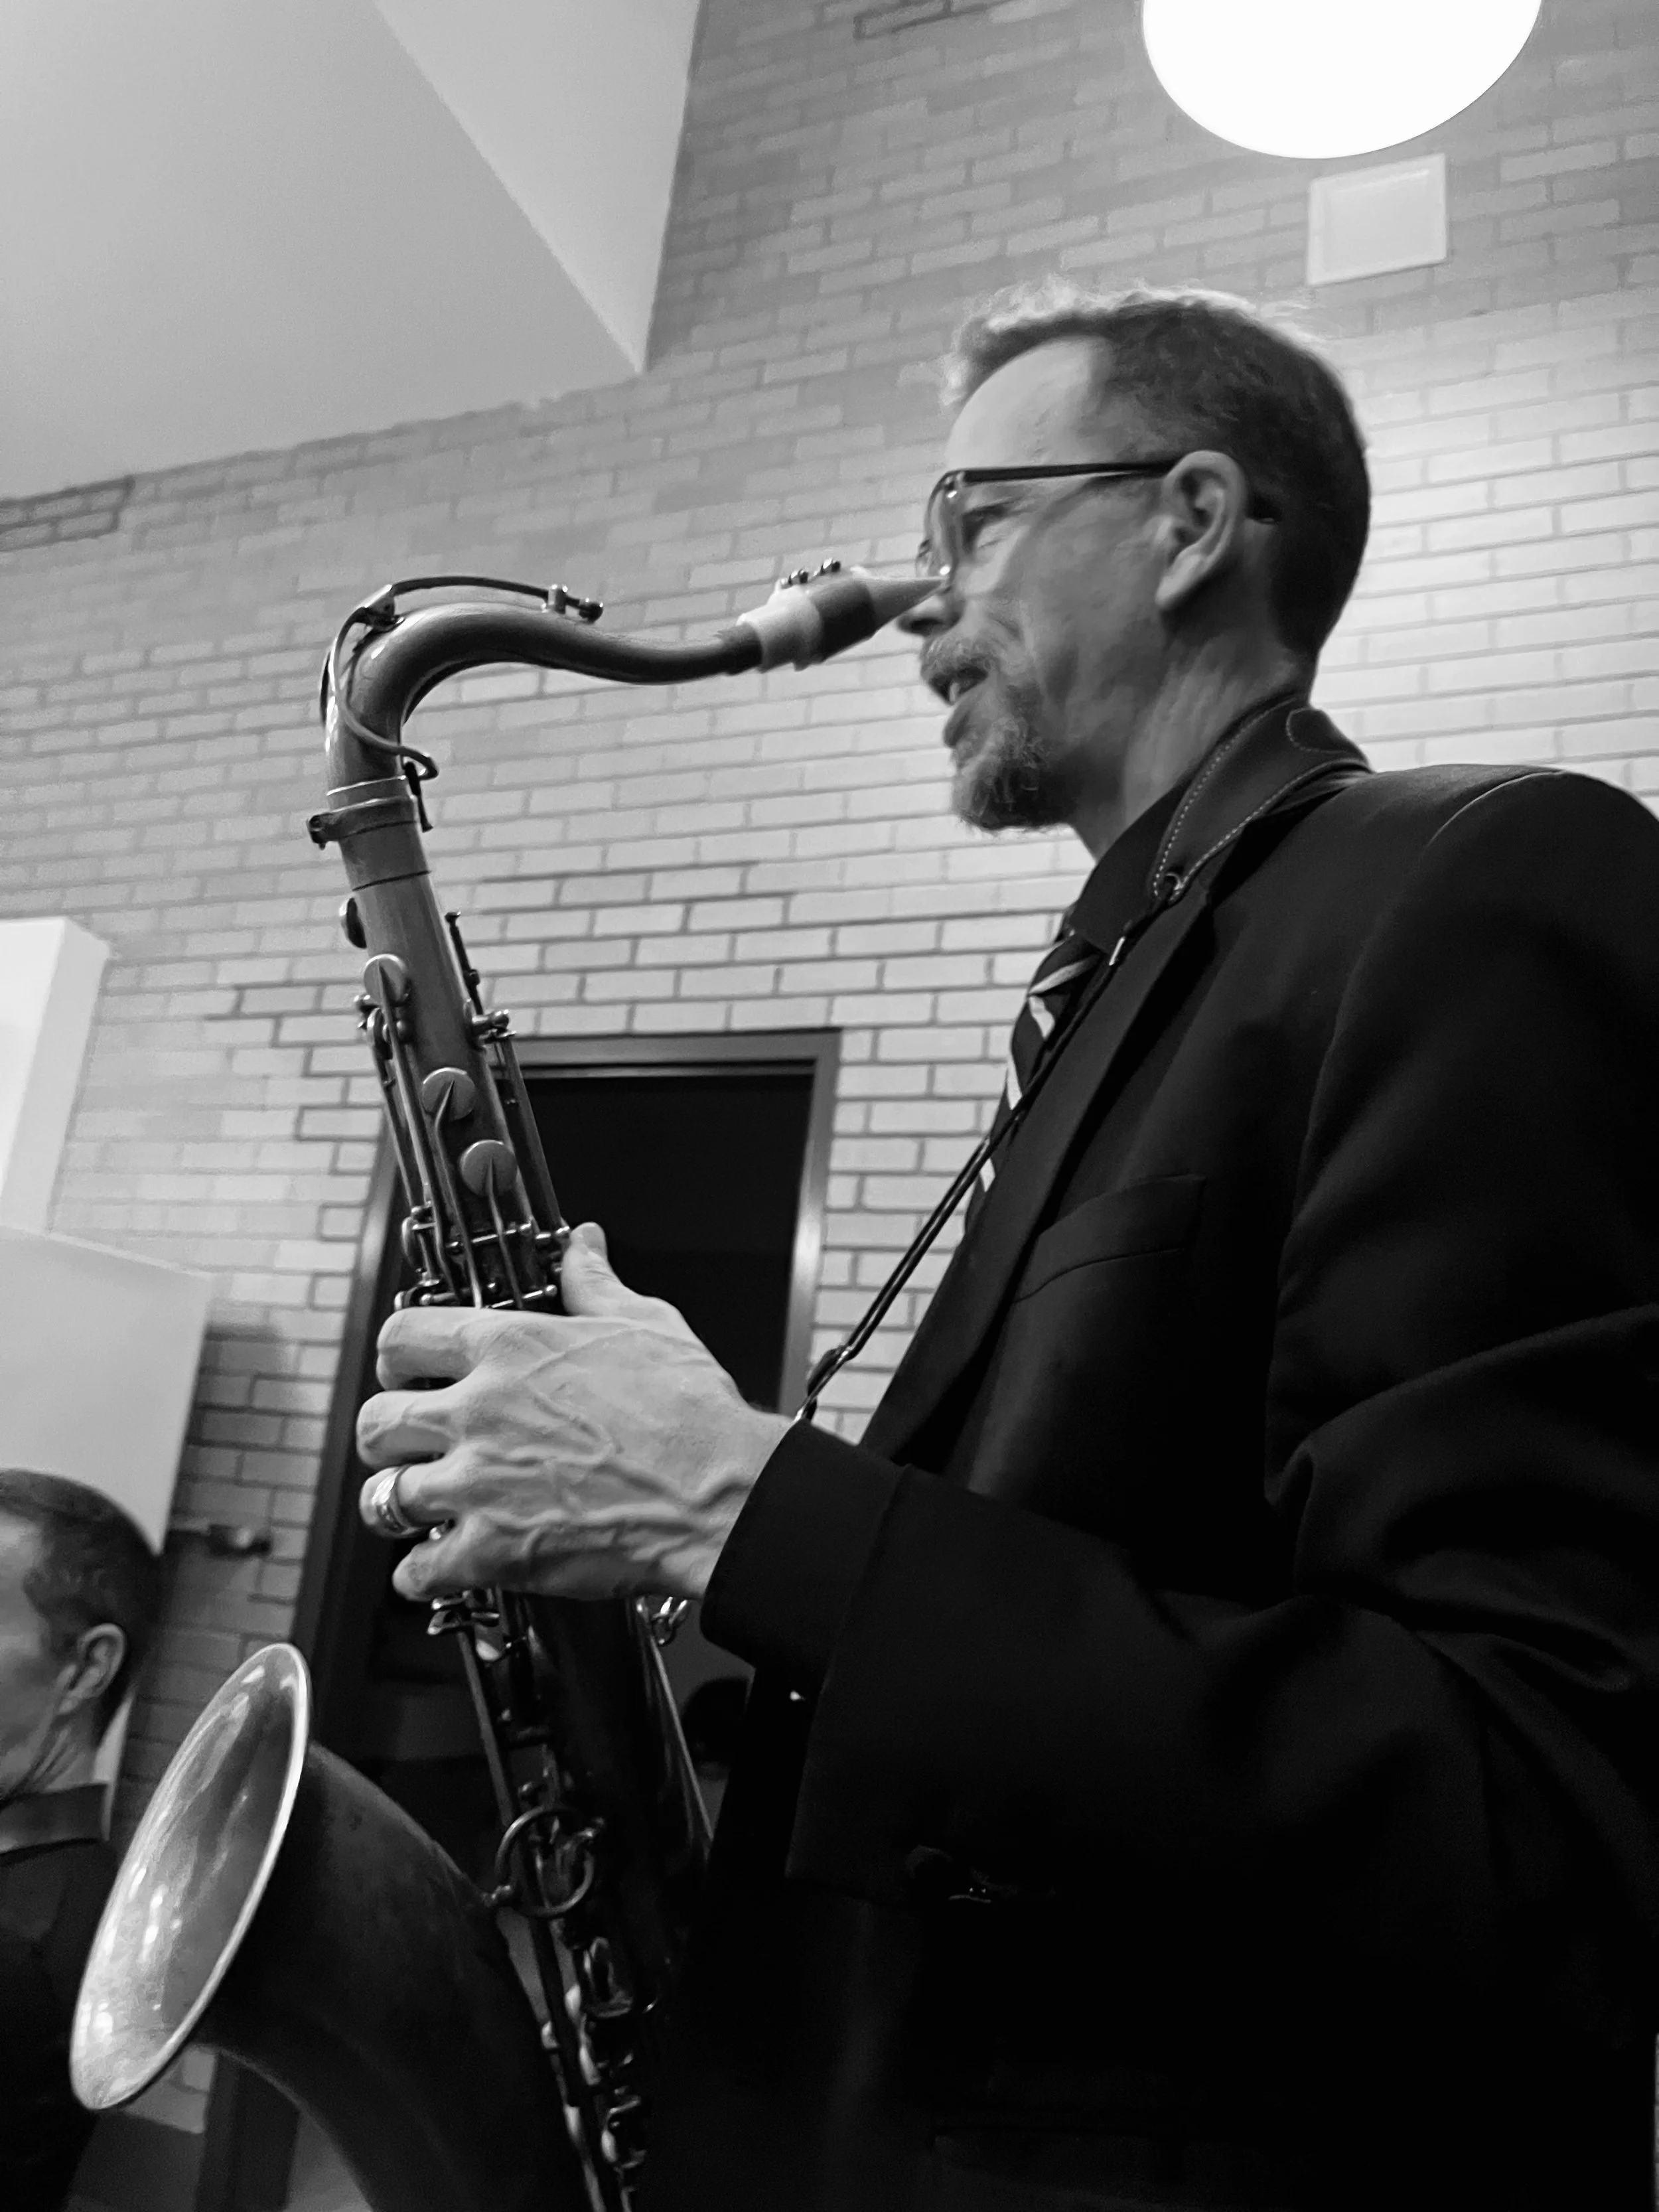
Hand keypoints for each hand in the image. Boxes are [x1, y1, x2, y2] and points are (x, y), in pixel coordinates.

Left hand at [355, 1223, 788, 1603]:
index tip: (403, 1371)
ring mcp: (479, 1484)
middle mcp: (479, 1412)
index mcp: (509, 1348)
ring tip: (415, 1506)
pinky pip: (418, 1570)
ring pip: (382, 1496)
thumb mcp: (644, 1323)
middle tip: (406, 1445)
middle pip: (375, 1421)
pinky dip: (421, 1573)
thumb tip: (583, 1244)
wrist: (720, 1492)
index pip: (402, 1337)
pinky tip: (438, 1566)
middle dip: (384, 1436)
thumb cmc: (689, 1411)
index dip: (394, 1357)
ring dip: (394, 1503)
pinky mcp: (493, 1550)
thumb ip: (594, 1282)